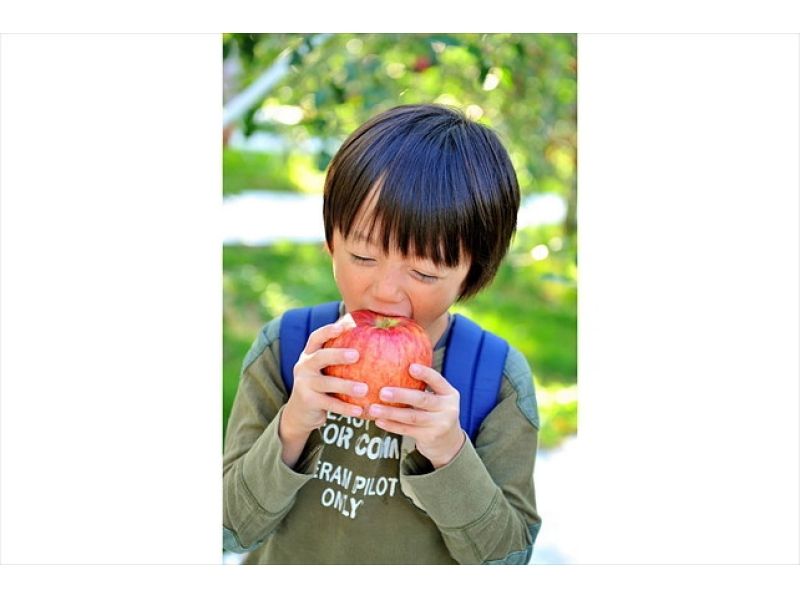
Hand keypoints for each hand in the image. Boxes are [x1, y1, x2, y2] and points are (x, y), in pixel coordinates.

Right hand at [280, 319, 366, 457]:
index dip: (329, 330)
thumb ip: (340, 355)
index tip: (346, 325)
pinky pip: (329, 404)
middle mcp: (304, 366)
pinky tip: (360, 410)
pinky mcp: (308, 401)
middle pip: (320, 357)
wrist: (300, 411)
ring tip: (364, 389)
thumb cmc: (323, 383)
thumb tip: (371, 331)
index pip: (316, 337)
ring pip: (326, 383)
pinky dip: (345, 408)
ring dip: (346, 386)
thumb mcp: (326, 368)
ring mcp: (304, 384)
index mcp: (309, 353)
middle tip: (357, 355)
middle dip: (338, 355)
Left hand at [367, 363, 465, 468]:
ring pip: (412, 417)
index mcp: (449, 394)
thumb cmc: (435, 411)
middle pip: (423, 400)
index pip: (438, 380)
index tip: (410, 367)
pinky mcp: (430, 437)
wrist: (448, 441)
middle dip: (402, 395)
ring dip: (391, 413)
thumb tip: (394, 363)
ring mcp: (440, 425)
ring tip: (373, 408)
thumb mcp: (438, 397)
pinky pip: (407, 430)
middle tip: (382, 392)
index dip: (425, 374)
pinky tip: (379, 420)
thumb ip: (423, 385)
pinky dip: (392, 425)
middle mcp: (448, 409)